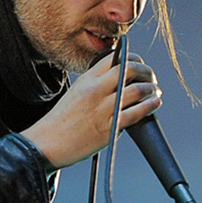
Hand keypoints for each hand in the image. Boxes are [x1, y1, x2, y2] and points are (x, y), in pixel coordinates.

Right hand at [21, 56, 160, 169]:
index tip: (140, 64)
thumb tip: (120, 81)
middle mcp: (95, 90)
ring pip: (137, 90)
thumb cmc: (60, 122)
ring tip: (155, 91)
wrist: (47, 144)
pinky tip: (154, 103)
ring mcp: (102, 109)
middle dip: (146, 71)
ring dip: (151, 89)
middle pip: (130, 69)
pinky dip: (150, 105)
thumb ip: (95, 85)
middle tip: (151, 77)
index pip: (116, 58)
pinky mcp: (109, 128)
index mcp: (86, 80)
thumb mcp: (75, 93)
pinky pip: (136, 112)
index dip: (134, 58)